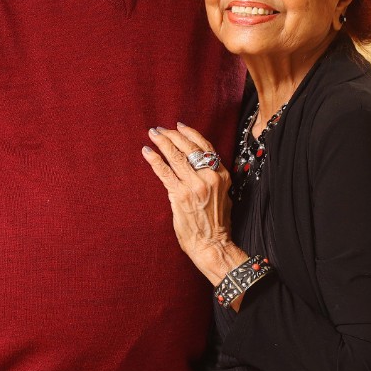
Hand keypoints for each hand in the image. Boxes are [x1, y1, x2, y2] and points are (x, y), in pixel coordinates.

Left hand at [142, 123, 246, 285]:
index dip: (190, 134)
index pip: (205, 147)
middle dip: (172, 135)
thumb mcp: (223, 196)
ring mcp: (194, 186)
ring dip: (162, 143)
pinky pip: (164, 172)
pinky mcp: (180, 195)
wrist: (212, 244)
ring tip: (153, 135)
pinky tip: (147, 152)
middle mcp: (209, 177)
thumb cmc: (216, 224)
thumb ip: (213, 180)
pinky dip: (154, 160)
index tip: (179, 126)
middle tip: (160, 130)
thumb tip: (202, 167)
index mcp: (221, 176)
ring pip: (176, 157)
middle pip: (189, 148)